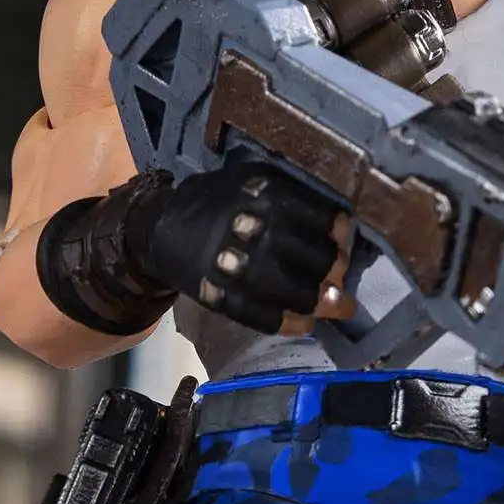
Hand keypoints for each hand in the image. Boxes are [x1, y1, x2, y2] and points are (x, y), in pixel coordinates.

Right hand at [129, 165, 342, 331]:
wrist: (161, 226)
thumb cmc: (219, 202)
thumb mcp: (253, 179)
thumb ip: (293, 196)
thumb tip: (340, 226)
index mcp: (266, 194)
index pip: (323, 220)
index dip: (340, 237)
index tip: (343, 243)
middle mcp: (254, 229)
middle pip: (316, 260)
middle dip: (336, 272)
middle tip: (341, 279)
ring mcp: (236, 266)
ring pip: (295, 292)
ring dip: (323, 303)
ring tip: (339, 308)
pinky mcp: (221, 296)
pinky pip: (264, 317)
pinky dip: (291, 323)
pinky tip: (307, 324)